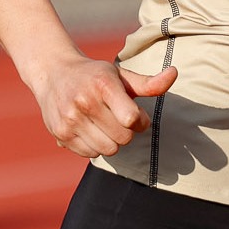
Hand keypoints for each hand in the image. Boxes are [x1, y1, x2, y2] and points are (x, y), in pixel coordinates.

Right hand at [32, 55, 176, 158]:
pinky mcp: (60, 134)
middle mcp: (84, 101)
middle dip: (127, 132)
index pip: (131, 119)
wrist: (53, 73)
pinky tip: (91, 130)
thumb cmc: (94, 75)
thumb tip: (175, 74)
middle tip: (119, 119)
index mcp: (103, 84)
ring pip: (108, 150)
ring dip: (113, 141)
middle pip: (123, 138)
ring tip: (105, 125)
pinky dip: (96, 146)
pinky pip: (91, 154)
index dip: (140, 121)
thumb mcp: (120, 75)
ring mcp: (70, 119)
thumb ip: (149, 82)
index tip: (136, 115)